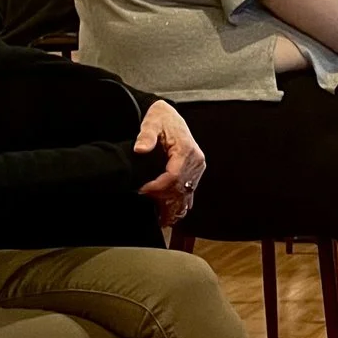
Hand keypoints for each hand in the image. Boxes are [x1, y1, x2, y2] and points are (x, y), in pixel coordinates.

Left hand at [134, 101, 204, 226]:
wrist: (170, 115)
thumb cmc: (161, 119)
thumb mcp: (151, 122)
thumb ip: (146, 136)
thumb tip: (141, 148)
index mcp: (186, 150)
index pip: (173, 175)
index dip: (158, 187)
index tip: (143, 191)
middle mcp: (195, 161)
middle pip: (181, 188)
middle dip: (166, 202)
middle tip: (153, 214)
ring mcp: (197, 168)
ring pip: (188, 193)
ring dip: (176, 208)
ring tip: (165, 221)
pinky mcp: (195, 171)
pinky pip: (190, 191)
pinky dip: (182, 203)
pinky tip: (174, 214)